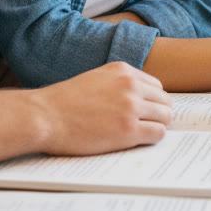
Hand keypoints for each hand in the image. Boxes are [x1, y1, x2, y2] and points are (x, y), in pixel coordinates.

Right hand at [28, 62, 172, 154]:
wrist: (45, 116)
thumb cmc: (64, 102)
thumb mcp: (96, 79)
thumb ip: (119, 84)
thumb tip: (141, 98)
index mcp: (123, 70)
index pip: (157, 86)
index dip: (152, 102)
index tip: (144, 112)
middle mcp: (130, 85)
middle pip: (165, 101)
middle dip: (157, 114)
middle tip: (145, 125)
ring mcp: (131, 107)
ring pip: (165, 117)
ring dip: (156, 126)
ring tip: (140, 133)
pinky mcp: (128, 130)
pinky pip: (158, 134)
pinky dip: (152, 138)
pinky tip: (137, 140)